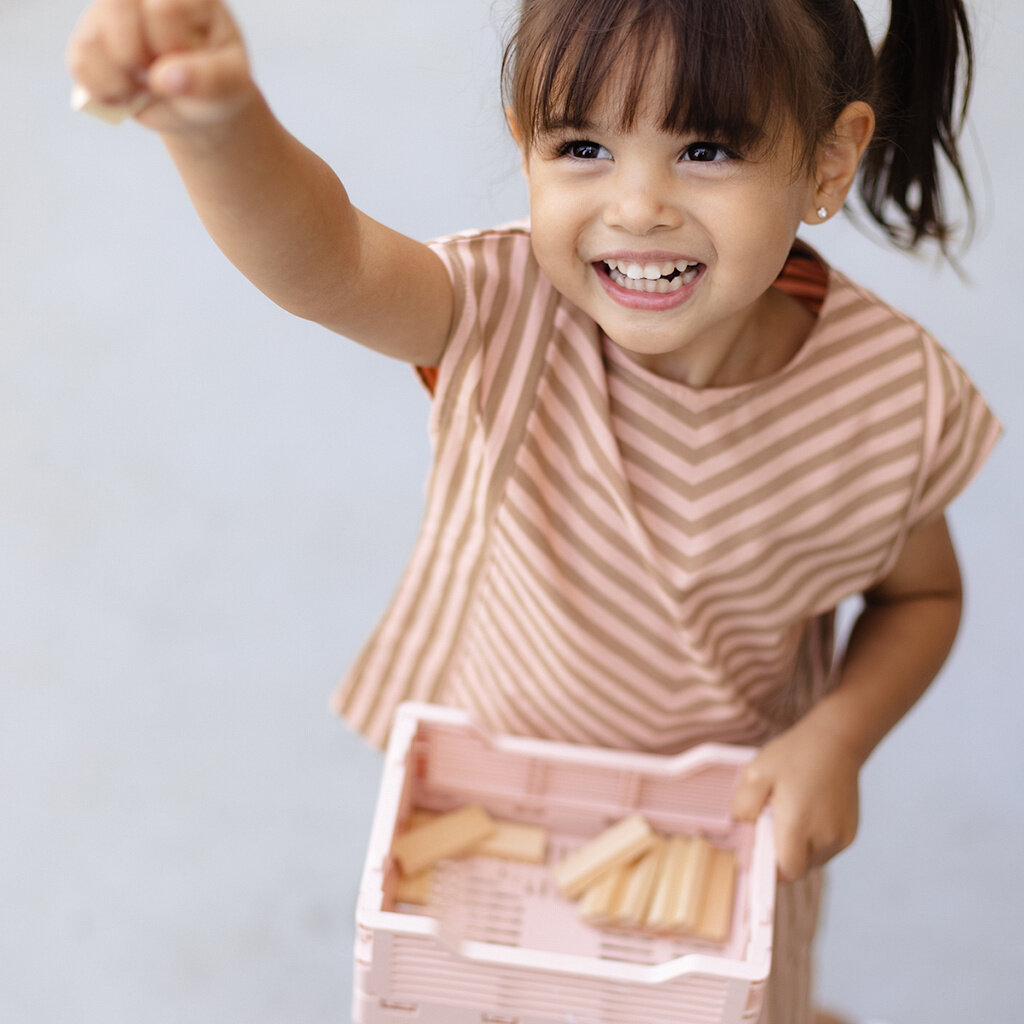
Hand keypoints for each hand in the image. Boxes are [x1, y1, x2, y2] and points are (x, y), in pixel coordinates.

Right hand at [67, 0, 254, 133]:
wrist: (197, 106)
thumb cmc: (217, 87)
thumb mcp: (230, 86)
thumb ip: (208, 79)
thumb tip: (164, 78)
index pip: (163, 9)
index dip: (171, 47)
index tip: (188, 65)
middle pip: (117, 7)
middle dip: (137, 56)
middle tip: (161, 78)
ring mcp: (111, 13)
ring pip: (94, 38)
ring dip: (122, 80)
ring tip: (148, 88)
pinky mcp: (89, 40)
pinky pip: (80, 63)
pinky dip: (105, 91)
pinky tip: (129, 94)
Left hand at [731, 718, 860, 881]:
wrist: (836, 740)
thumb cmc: (794, 755)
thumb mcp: (756, 772)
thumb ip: (743, 804)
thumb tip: (743, 827)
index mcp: (799, 825)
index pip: (786, 871)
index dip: (770, 866)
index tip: (761, 845)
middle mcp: (825, 837)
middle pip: (799, 867)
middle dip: (783, 853)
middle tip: (774, 823)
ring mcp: (842, 837)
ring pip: (814, 860)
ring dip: (800, 848)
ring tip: (793, 815)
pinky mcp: (851, 833)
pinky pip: (827, 849)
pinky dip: (815, 840)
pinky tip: (809, 814)